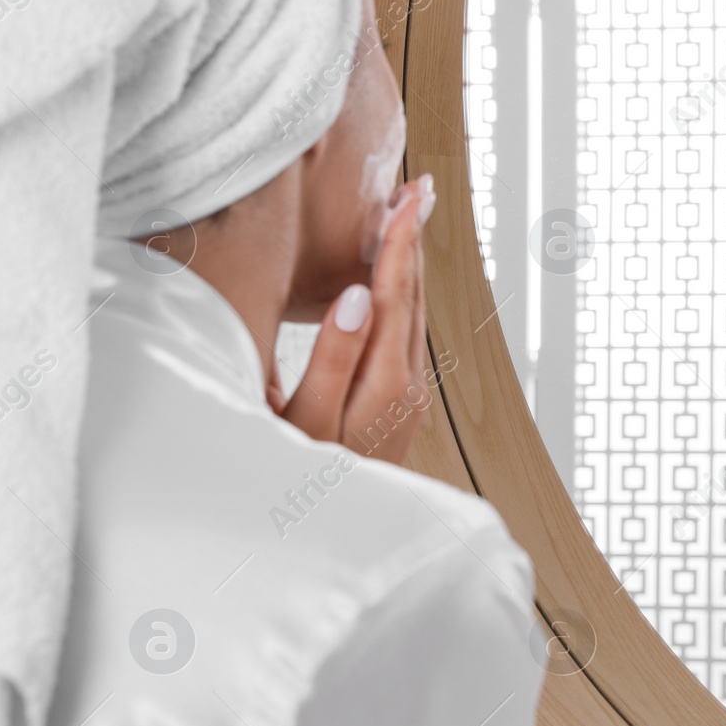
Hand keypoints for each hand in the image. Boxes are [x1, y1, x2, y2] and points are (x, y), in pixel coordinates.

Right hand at [269, 174, 436, 464]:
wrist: (336, 535)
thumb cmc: (306, 478)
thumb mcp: (309, 419)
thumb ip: (333, 357)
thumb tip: (358, 294)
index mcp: (386, 379)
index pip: (395, 292)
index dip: (400, 240)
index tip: (408, 198)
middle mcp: (408, 383)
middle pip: (413, 295)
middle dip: (414, 240)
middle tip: (419, 190)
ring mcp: (409, 394)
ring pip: (413, 312)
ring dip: (410, 264)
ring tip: (408, 220)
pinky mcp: (400, 403)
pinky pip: (405, 332)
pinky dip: (401, 294)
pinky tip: (389, 282)